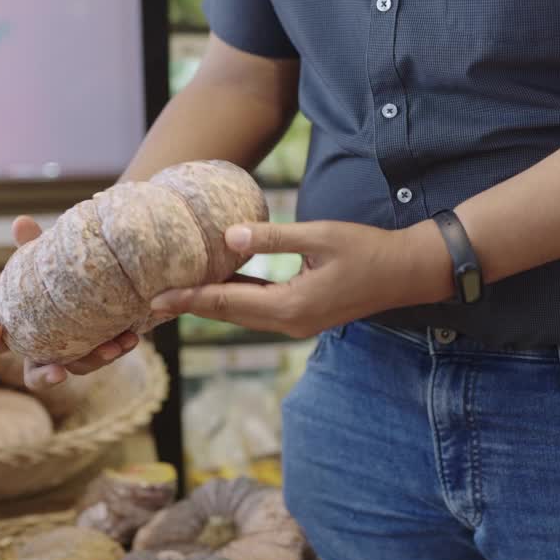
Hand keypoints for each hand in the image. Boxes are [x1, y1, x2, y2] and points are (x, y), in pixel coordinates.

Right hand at [0, 215, 138, 389]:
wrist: (94, 277)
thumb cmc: (56, 274)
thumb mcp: (45, 259)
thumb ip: (33, 245)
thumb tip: (21, 221)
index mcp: (21, 331)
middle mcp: (43, 350)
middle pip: (34, 375)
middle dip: (45, 376)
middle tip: (58, 372)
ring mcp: (71, 355)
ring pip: (79, 368)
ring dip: (96, 360)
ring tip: (113, 346)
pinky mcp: (99, 351)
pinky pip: (107, 355)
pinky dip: (118, 347)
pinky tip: (131, 337)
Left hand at [149, 219, 452, 337]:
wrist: (407, 273)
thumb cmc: (368, 250)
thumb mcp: (319, 237)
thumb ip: (273, 238)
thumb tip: (228, 237)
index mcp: (290, 307)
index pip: (226, 302)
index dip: (188, 298)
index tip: (156, 298)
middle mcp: (289, 322)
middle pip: (228, 314)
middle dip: (191, 305)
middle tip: (152, 300)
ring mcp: (297, 322)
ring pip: (243, 314)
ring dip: (211, 304)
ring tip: (177, 293)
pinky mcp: (305, 314)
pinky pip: (260, 309)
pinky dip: (236, 298)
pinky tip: (221, 282)